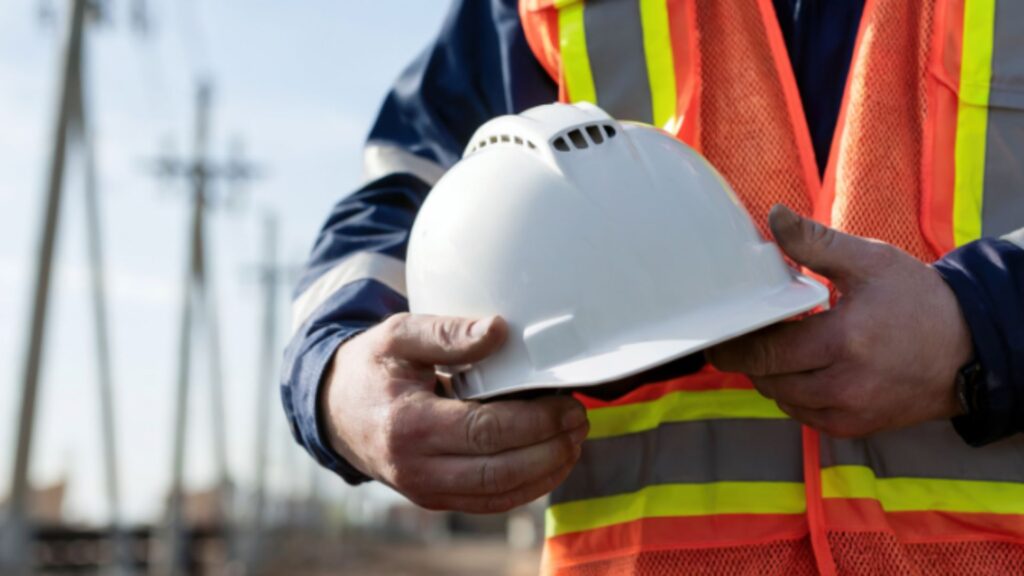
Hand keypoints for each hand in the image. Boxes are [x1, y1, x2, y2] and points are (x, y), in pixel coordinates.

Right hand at [319, 313, 587, 512]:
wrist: (336, 409)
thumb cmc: (372, 367)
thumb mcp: (398, 334)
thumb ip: (447, 332)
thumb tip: (499, 330)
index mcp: (407, 425)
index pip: (485, 432)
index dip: (534, 421)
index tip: (565, 402)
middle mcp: (416, 468)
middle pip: (499, 471)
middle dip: (550, 449)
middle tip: (578, 420)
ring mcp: (425, 490)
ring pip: (500, 495)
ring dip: (546, 471)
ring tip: (573, 439)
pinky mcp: (436, 498)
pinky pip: (491, 502)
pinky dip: (528, 486)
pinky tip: (551, 460)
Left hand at [707, 205, 972, 436]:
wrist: (969, 349)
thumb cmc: (919, 302)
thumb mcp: (870, 261)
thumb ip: (815, 242)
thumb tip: (775, 216)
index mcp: (843, 342)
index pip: (765, 350)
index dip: (736, 342)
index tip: (722, 329)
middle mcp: (844, 386)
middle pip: (767, 377)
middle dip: (750, 356)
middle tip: (745, 333)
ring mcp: (849, 412)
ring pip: (781, 398)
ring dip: (770, 375)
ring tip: (778, 346)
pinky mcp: (854, 428)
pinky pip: (803, 413)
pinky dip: (793, 393)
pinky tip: (802, 368)